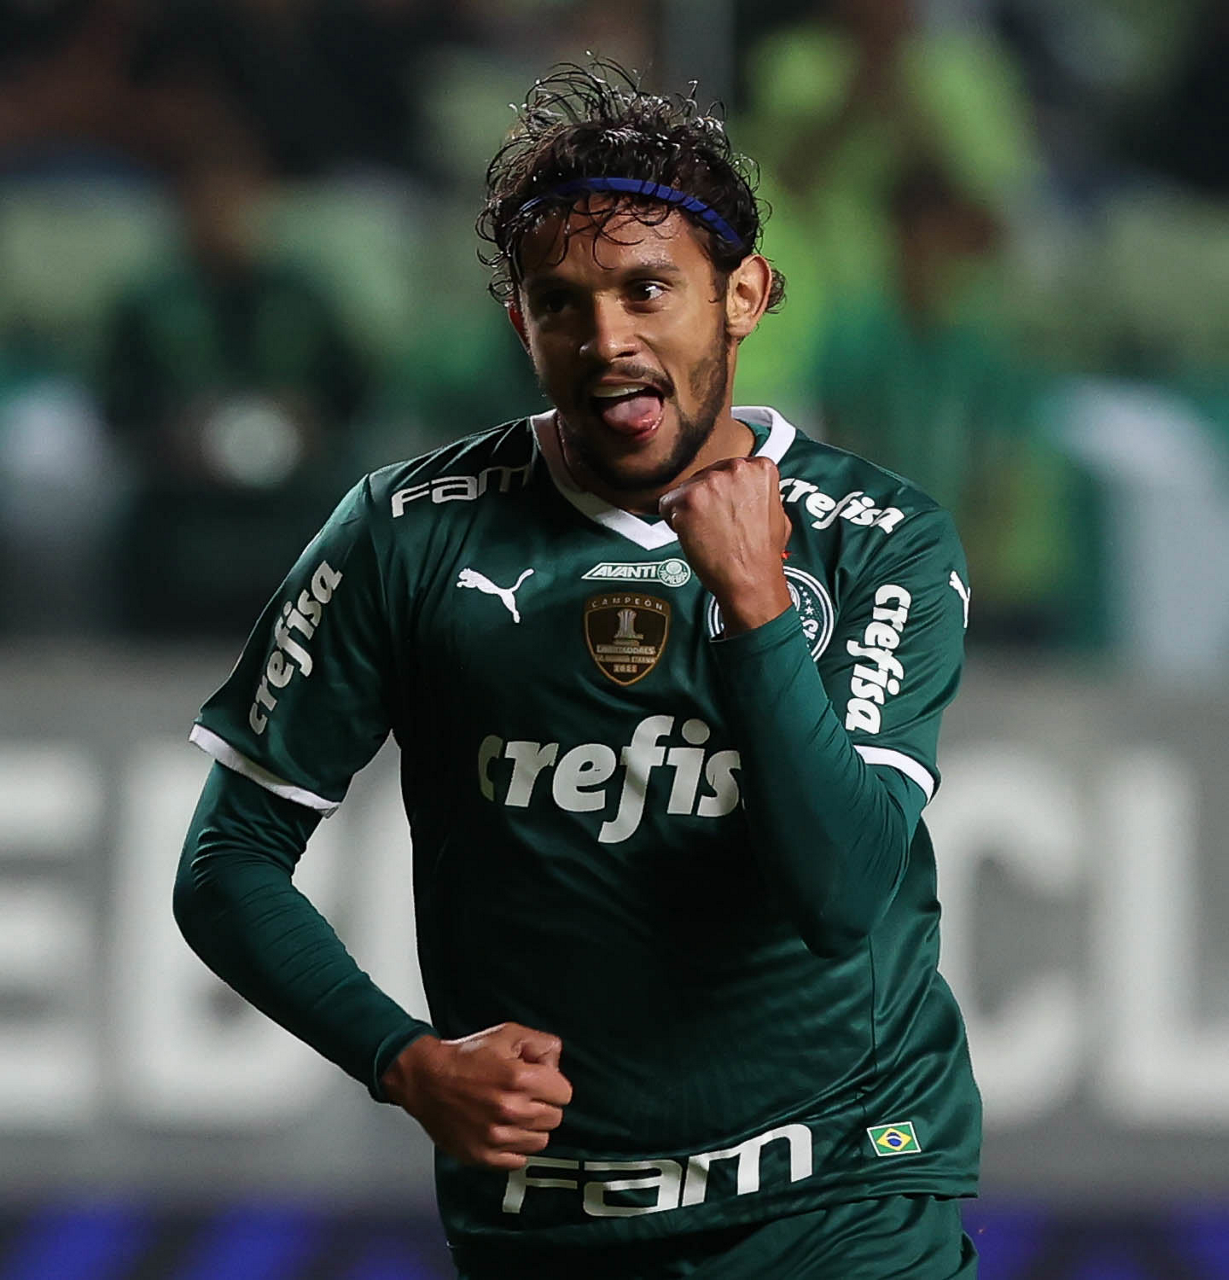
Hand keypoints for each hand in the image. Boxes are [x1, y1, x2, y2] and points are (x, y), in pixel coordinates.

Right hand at [380, 1022, 572, 1169]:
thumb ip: (542, 1044)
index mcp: (518, 1079)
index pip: (564, 1094)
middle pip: (554, 1118)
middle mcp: (509, 1110)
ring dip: (530, 1127)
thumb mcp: (507, 1034)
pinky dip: (514, 1147)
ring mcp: (496, 1136)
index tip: (541, 1082)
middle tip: (523, 1095)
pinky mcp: (483, 1156)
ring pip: (540, 1141)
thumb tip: (556, 1065)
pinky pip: (519, 1160)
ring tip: (512, 1112)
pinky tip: (502, 1129)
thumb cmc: (464, 1058)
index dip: (553, 1084)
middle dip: (543, 1104)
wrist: (426, 1079)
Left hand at [659, 456, 791, 634]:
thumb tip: (746, 489)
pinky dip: (673, 520)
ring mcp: (710, 483)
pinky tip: (693, 534)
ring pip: (684, 490)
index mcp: (759, 468)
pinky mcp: (688, 500)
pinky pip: (666, 504)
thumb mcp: (776, 511)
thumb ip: (757, 491)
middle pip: (704, 476)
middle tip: (715, 524)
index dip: (724, 493)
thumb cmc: (761, 553)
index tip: (725, 507)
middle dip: (705, 500)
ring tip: (707, 532)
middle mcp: (735, 469)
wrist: (751, 578)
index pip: (727, 468)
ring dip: (689, 510)